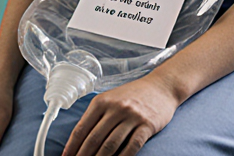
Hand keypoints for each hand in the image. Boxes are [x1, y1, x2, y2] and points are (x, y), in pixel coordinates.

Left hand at [61, 75, 179, 155]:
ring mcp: (131, 116)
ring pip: (110, 145)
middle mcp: (115, 108)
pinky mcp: (146, 125)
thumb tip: (79, 140)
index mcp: (101, 101)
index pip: (81, 128)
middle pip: (94, 138)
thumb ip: (96, 116)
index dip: (72, 146)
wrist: (161, 87)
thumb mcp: (110, 99)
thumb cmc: (132, 95)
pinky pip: (132, 146)